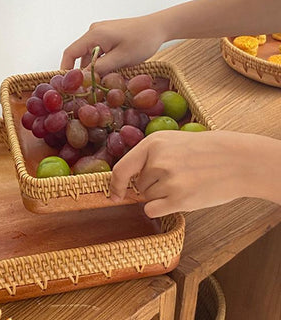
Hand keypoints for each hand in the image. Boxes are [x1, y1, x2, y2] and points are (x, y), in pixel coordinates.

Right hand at [60, 14, 166, 74]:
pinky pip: (98, 51)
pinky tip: (108, 73)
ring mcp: (101, 32)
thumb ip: (100, 68)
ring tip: (99, 83)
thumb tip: (83, 78)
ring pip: (90, 54)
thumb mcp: (121, 59)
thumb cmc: (143, 40)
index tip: (66, 84)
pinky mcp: (109, 35)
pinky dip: (101, 62)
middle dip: (82, 72)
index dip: (65, 68)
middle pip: (80, 54)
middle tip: (85, 89)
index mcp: (94, 34)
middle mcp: (94, 31)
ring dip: (93, 68)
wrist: (159, 26)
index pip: (70, 52)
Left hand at [110, 130, 280, 217]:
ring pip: (148, 198)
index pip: (122, 169)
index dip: (115, 184)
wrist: (237, 160)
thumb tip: (125, 182)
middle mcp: (158, 161)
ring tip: (185, 182)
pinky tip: (180, 197)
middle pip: (139, 186)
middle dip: (153, 186)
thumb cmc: (203, 151)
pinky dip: (161, 208)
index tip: (114, 195)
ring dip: (162, 196)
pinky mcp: (180, 199)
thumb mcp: (172, 141)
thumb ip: (148, 157)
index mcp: (153, 143)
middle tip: (178, 175)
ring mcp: (169, 180)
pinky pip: (153, 210)